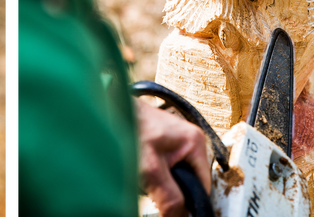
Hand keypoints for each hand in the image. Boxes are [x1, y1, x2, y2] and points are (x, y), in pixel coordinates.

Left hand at [136, 99, 210, 216]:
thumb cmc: (128, 127)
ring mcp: (175, 140)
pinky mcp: (162, 142)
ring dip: (160, 182)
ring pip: (175, 175)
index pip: (203, 185)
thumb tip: (180, 216)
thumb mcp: (151, 169)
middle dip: (172, 189)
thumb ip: (169, 196)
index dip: (189, 201)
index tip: (175, 209)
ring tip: (144, 175)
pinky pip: (164, 167)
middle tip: (154, 188)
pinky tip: (141, 169)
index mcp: (195, 142)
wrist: (109, 107)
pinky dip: (153, 173)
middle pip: (189, 180)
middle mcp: (189, 140)